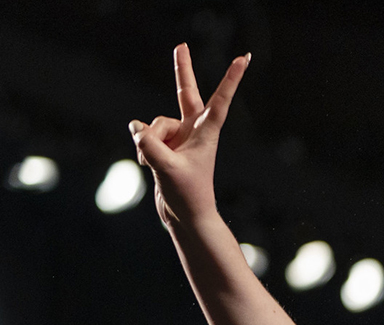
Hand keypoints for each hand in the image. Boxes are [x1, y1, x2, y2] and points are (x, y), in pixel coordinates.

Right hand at [128, 44, 248, 227]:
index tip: (243, 58)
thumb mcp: (167, 169)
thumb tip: (136, 126)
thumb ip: (149, 145)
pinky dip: (142, 150)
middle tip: (181, 45)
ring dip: (147, 143)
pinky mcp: (164, 145)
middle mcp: (193, 131)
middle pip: (186, 93)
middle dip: (182, 69)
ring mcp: (178, 137)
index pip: (220, 100)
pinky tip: (149, 165)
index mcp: (206, 133)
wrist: (186, 216)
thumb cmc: (187, 196)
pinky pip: (143, 136)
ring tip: (157, 165)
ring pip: (151, 125)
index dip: (230, 78)